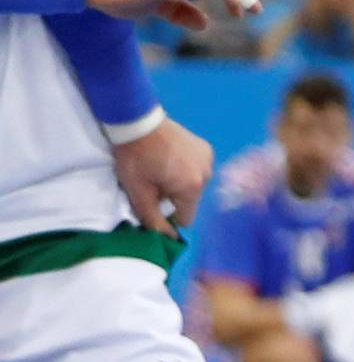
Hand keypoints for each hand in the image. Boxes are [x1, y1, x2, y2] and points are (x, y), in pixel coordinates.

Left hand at [112, 117, 211, 235]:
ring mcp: (208, 158)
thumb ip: (154, 221)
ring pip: (194, 185)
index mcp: (192, 187)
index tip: (153, 203)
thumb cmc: (136, 160)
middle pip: (190, 201)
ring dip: (180, 184)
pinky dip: (186, 170)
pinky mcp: (205, 147)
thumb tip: (170, 239)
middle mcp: (207, 173)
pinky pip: (197, 170)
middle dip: (174, 198)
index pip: (186, 218)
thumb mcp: (139, 195)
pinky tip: (171, 159)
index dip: (168, 216)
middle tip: (154, 183)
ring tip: (161, 169)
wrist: (138, 123)